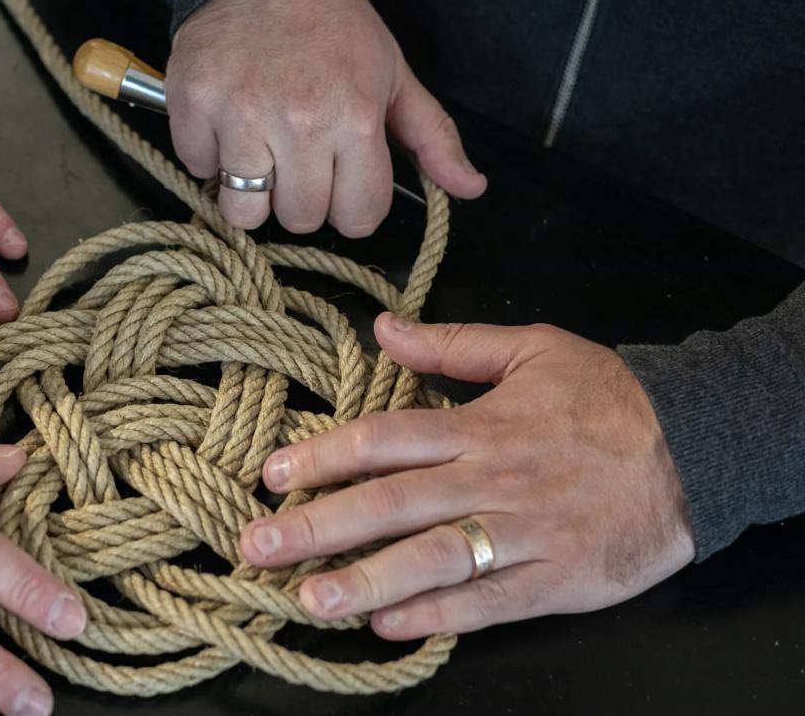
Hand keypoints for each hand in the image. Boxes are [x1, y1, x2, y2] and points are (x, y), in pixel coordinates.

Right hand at [166, 0, 485, 236]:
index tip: (339, 180)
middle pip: (300, 220)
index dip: (350, 204)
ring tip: (259, 151)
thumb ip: (433, 138)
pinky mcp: (194, 104)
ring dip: (251, 190)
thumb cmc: (333, 25)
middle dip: (301, 197)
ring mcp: (240, 115)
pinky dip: (209, 155)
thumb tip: (470, 188)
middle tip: (297, 158)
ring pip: (244, 213)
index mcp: (356, 119)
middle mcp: (299, 123)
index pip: (357, 218)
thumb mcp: (395, 76)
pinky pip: (199, 170)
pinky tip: (227, 124)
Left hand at [239, 315, 694, 638]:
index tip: (274, 474)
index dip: (325, 455)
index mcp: (480, 424)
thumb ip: (453, 343)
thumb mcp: (535, 350)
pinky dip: (439, 615)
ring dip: (367, 580)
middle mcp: (491, 479)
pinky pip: (488, 603)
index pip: (386, 439)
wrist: (694, 449)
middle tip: (258, 546)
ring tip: (309, 598)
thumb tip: (383, 326)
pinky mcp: (553, 580)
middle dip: (320, 526)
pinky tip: (388, 626)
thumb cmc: (608, 398)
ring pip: (434, 558)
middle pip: (393, 503)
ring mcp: (522, 533)